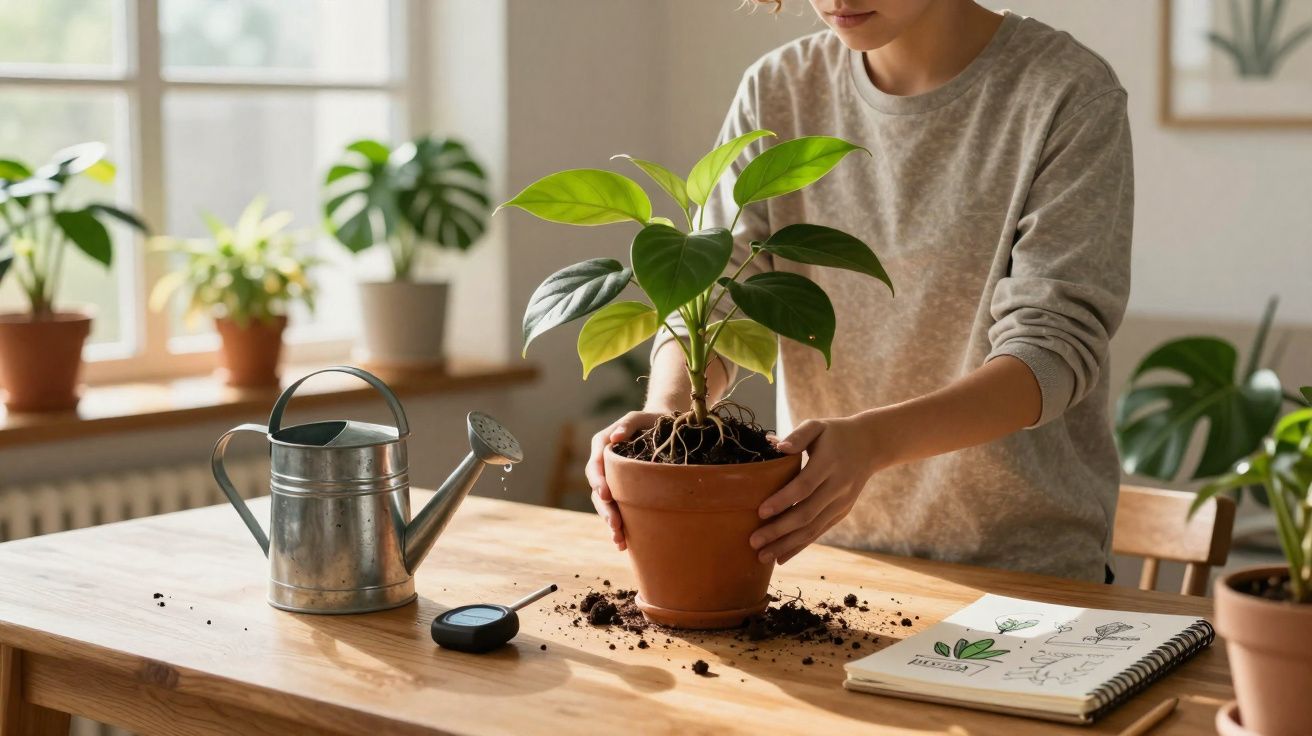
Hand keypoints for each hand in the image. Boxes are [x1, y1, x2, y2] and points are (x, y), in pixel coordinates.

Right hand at [585, 410, 663, 550]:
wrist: (663, 428)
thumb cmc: (650, 420)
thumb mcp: (639, 417)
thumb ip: (627, 425)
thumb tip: (616, 437)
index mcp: (602, 447)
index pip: (595, 466)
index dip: (598, 481)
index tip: (606, 493)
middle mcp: (604, 466)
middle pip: (598, 491)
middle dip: (605, 509)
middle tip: (614, 523)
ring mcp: (613, 481)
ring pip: (606, 505)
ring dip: (610, 522)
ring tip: (618, 539)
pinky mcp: (623, 493)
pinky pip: (618, 511)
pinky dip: (619, 528)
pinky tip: (623, 545)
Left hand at [749, 414, 891, 564]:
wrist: (870, 446)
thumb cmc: (835, 433)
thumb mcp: (818, 425)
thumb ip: (798, 435)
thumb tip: (777, 445)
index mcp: (829, 463)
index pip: (804, 486)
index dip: (783, 500)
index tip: (760, 512)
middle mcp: (838, 487)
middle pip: (807, 513)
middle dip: (779, 530)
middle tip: (753, 541)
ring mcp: (841, 503)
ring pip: (813, 529)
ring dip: (787, 545)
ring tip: (762, 556)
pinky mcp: (841, 512)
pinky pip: (819, 532)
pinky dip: (800, 546)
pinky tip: (781, 557)